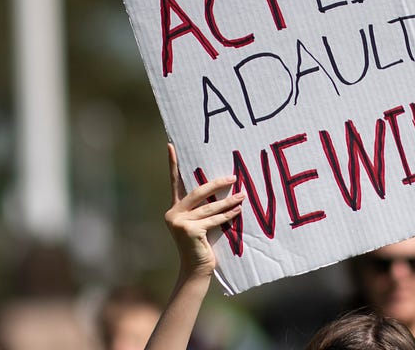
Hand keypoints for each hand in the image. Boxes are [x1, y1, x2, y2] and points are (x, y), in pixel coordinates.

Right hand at [164, 144, 242, 278]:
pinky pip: (213, 220)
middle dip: (216, 184)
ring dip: (228, 201)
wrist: (196, 269)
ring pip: (209, 207)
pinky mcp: (189, 231)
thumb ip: (203, 207)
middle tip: (233, 177)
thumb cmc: (201, 244)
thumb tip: (223, 187)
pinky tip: (238, 210)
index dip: (173, 163)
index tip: (171, 144)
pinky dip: (228, 215)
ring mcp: (179, 222)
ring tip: (243, 195)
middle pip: (197, 192)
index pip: (174, 181)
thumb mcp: (200, 223)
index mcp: (174, 208)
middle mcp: (173, 213)